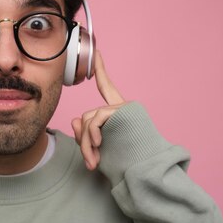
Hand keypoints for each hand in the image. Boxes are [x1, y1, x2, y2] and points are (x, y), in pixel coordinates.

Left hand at [71, 50, 125, 170]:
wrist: (147, 170)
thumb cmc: (127, 163)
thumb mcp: (101, 148)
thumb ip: (87, 134)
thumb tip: (75, 120)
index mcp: (119, 112)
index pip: (106, 87)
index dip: (100, 70)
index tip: (96, 52)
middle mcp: (123, 106)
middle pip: (88, 116)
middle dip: (84, 140)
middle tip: (89, 162)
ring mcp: (124, 106)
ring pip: (89, 120)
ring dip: (87, 143)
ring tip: (93, 162)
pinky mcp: (124, 109)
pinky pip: (97, 119)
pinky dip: (93, 134)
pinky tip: (98, 146)